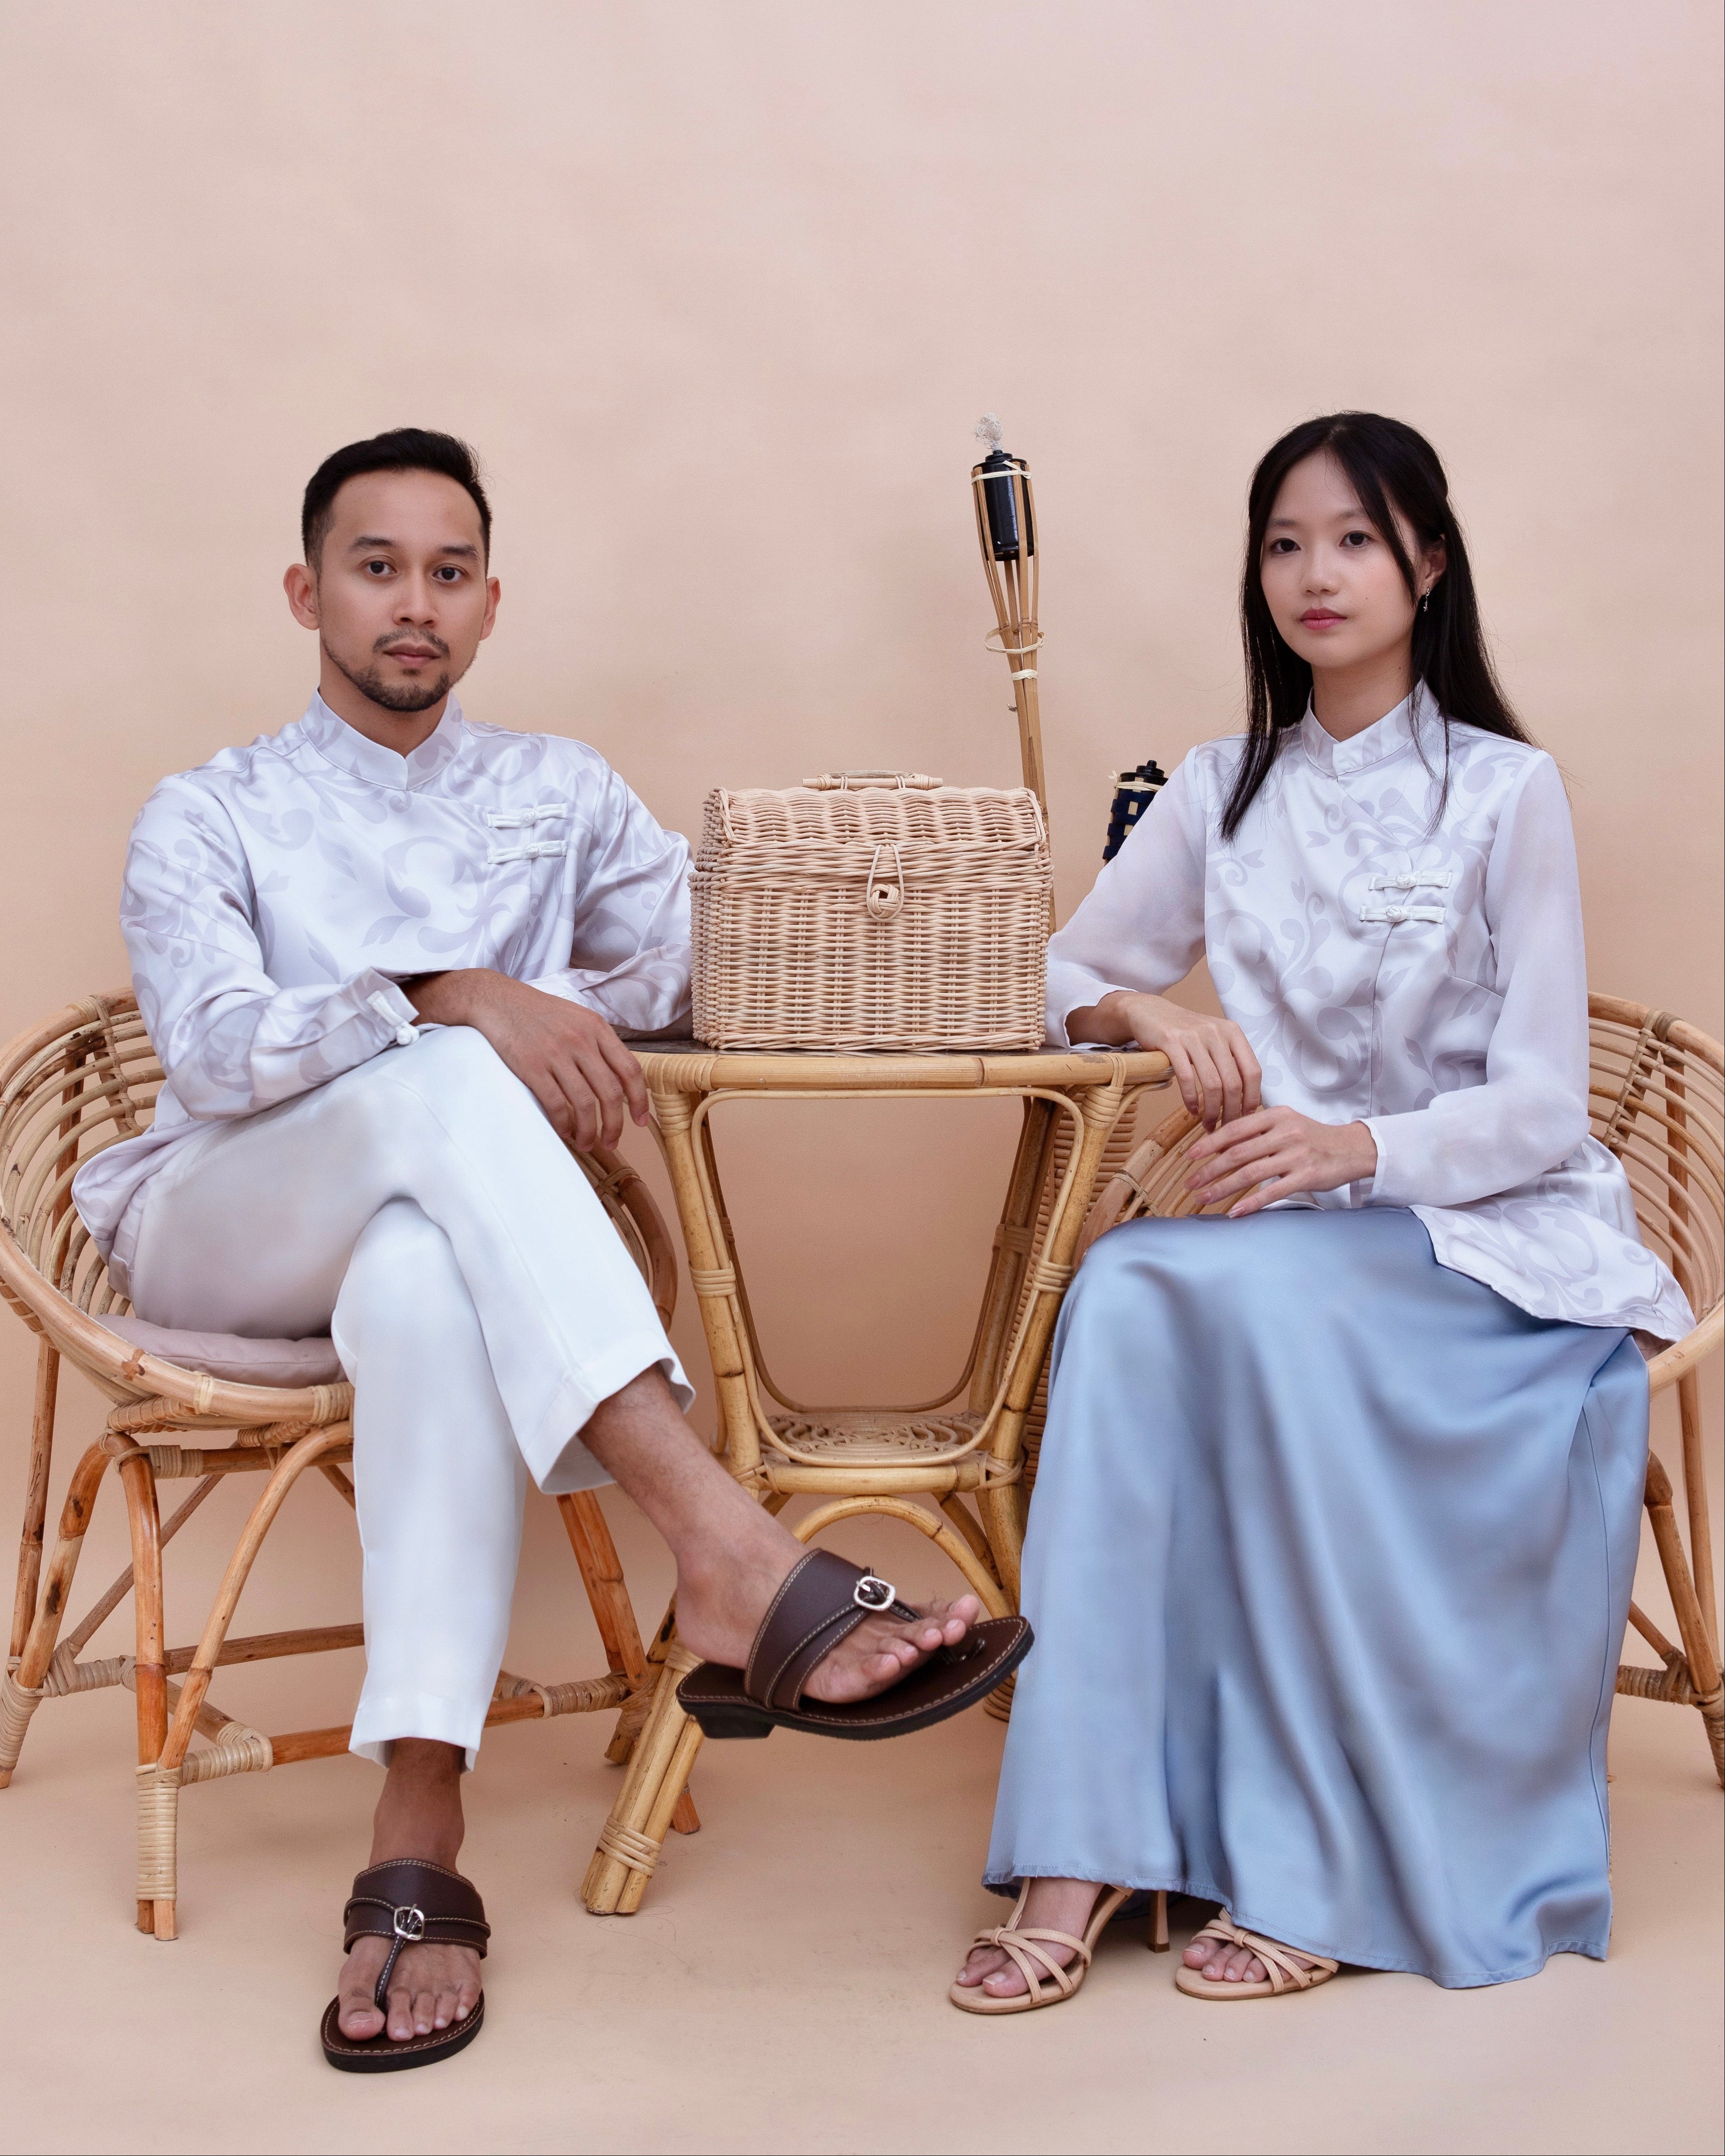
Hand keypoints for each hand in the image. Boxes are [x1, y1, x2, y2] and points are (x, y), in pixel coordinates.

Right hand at [405, 970, 648, 1150]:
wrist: (496, 999)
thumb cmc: (537, 1012)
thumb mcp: (577, 1017)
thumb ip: (598, 1044)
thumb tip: (618, 1079)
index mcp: (597, 1028)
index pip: (630, 1070)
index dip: (640, 1100)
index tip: (641, 1121)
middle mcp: (581, 1041)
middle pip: (611, 1093)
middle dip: (615, 1125)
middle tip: (612, 1141)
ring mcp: (556, 1054)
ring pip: (585, 1104)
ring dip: (589, 1131)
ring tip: (586, 1143)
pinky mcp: (532, 1066)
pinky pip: (556, 1105)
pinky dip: (563, 1124)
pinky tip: (564, 1131)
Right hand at [1074, 991, 1261, 1129]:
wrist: (1151, 1012)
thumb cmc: (1186, 1033)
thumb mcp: (1215, 1040)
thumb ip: (1231, 1061)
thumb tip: (1247, 1099)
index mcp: (1233, 1033)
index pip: (1252, 1071)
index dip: (1252, 1098)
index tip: (1247, 1117)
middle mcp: (1217, 1032)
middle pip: (1233, 1082)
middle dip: (1232, 1111)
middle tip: (1227, 1128)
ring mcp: (1194, 1036)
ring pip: (1212, 1084)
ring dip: (1212, 1111)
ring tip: (1209, 1125)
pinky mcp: (1171, 1042)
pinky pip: (1186, 1078)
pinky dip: (1191, 1099)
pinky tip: (1192, 1110)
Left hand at [1185, 1106, 1377, 1217]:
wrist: (1352, 1148)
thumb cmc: (1312, 1137)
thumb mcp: (1285, 1124)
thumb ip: (1256, 1130)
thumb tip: (1219, 1143)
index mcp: (1276, 1116)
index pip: (1234, 1129)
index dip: (1209, 1143)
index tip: (1190, 1156)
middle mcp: (1285, 1133)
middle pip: (1238, 1153)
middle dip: (1209, 1170)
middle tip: (1191, 1182)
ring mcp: (1296, 1155)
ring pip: (1250, 1173)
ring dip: (1223, 1188)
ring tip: (1203, 1198)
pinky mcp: (1306, 1176)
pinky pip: (1272, 1192)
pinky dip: (1251, 1203)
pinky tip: (1234, 1212)